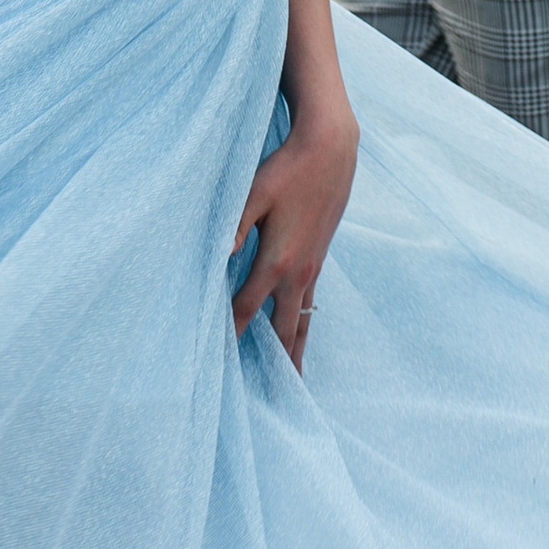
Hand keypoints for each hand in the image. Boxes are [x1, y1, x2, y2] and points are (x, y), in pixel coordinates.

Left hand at [231, 92, 357, 374]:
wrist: (332, 148)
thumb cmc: (287, 168)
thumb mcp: (253, 192)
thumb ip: (233, 226)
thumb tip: (216, 254)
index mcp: (277, 261)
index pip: (246, 310)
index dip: (230, 336)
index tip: (217, 366)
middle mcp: (298, 271)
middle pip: (286, 330)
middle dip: (279, 364)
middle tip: (276, 400)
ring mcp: (314, 265)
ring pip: (305, 319)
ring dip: (298, 350)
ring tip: (297, 380)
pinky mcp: (320, 255)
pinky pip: (312, 301)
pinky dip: (306, 323)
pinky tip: (302, 329)